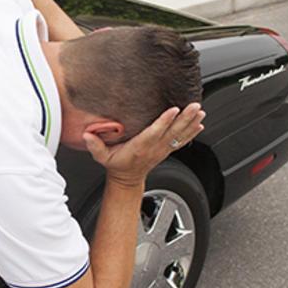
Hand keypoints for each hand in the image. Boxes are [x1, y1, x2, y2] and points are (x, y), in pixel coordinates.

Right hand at [83, 103, 205, 187]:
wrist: (127, 179)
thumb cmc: (116, 165)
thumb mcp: (102, 157)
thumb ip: (95, 146)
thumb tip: (86, 135)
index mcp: (140, 147)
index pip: (154, 133)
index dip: (164, 122)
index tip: (173, 110)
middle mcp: (154, 148)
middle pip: (172, 132)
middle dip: (184, 119)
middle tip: (194, 107)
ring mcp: (162, 150)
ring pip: (179, 135)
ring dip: (191, 124)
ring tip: (200, 112)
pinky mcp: (166, 150)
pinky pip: (181, 141)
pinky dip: (192, 132)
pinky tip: (200, 124)